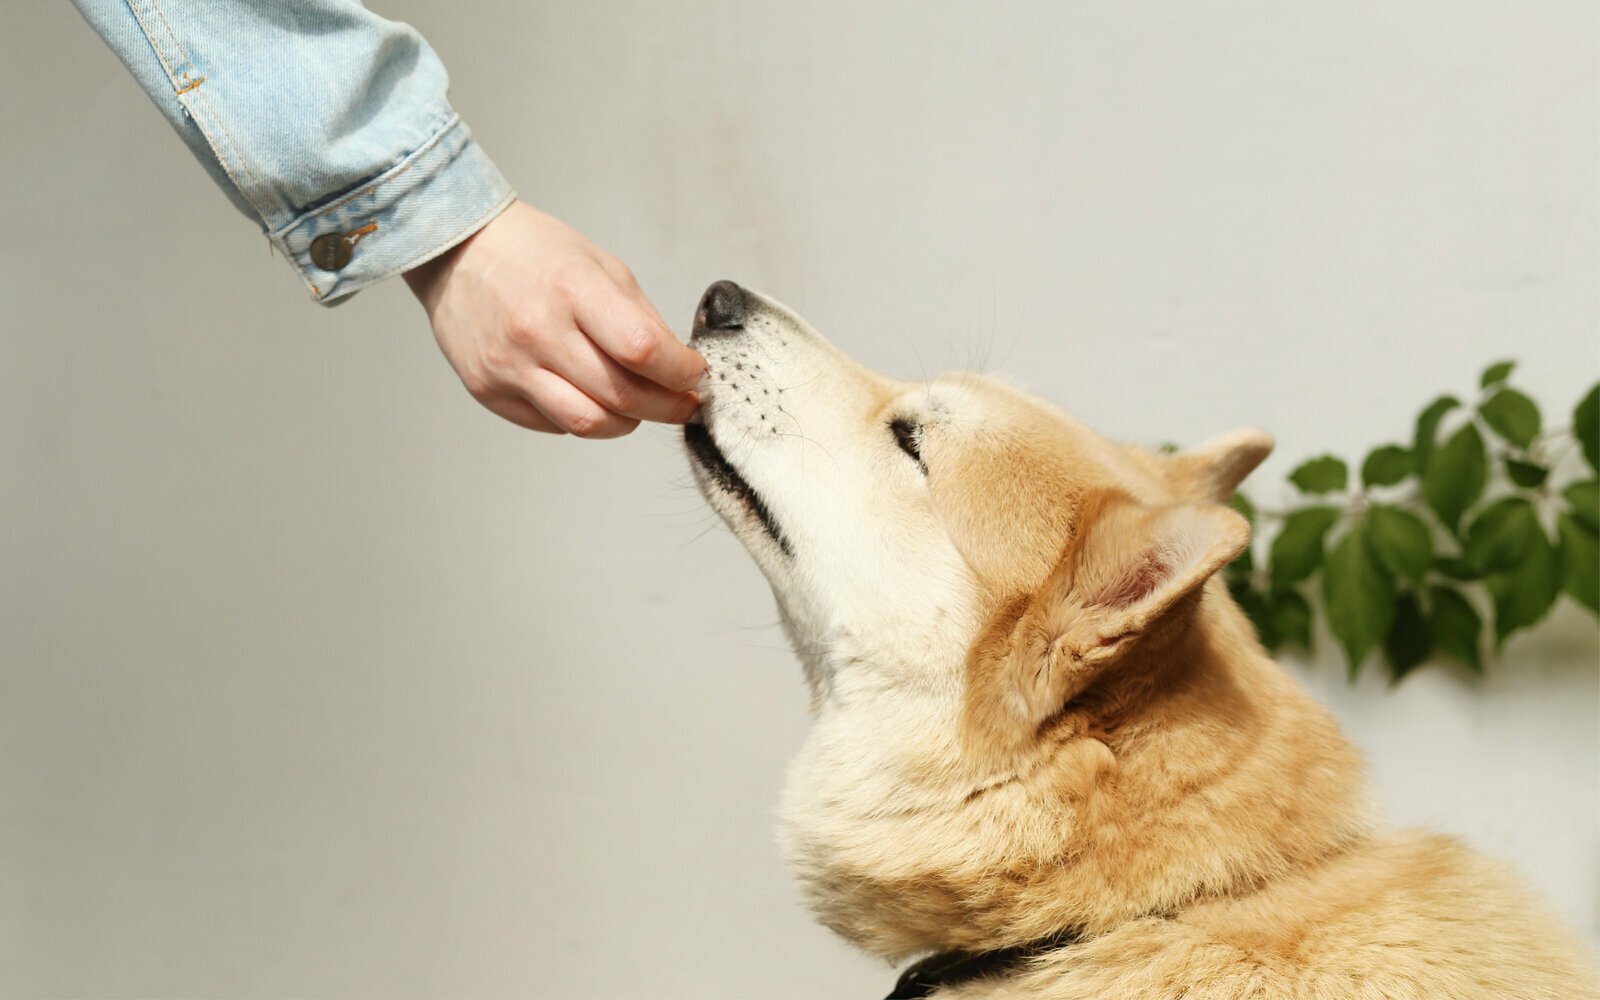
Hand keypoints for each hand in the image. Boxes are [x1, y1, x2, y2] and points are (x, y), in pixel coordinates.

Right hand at [403, 201, 704, 436]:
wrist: (458, 252)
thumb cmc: (535, 254)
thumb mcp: (601, 266)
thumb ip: (641, 319)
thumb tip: (678, 367)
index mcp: (572, 288)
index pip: (642, 349)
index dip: (681, 372)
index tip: (696, 375)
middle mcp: (537, 331)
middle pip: (622, 396)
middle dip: (668, 407)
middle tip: (684, 403)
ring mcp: (509, 366)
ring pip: (589, 424)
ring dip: (628, 423)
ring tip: (639, 407)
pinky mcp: (489, 391)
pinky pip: (554, 424)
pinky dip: (584, 417)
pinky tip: (588, 395)